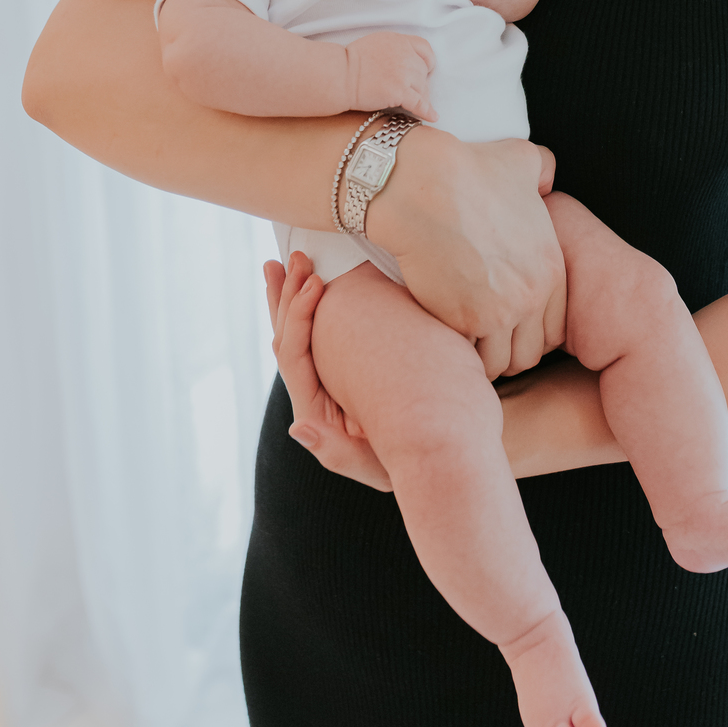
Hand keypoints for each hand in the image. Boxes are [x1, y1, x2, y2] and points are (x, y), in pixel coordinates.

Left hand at [265, 253, 392, 489]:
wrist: (439, 465)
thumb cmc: (411, 469)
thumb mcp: (377, 467)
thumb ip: (336, 452)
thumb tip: (297, 427)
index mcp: (317, 408)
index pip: (294, 355)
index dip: (298, 316)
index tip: (316, 282)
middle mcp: (318, 392)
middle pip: (289, 337)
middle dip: (288, 295)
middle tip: (292, 257)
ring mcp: (333, 380)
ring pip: (303, 332)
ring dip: (295, 295)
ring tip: (289, 262)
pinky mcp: (351, 371)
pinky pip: (327, 334)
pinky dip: (321, 305)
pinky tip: (327, 280)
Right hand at [344, 31, 436, 120]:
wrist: (338, 75)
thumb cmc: (349, 62)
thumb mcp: (375, 43)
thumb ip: (394, 48)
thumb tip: (405, 61)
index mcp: (398, 40)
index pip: (425, 49)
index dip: (427, 61)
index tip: (425, 70)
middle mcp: (404, 54)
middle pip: (424, 71)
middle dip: (420, 82)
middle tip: (412, 92)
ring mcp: (403, 73)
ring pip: (423, 88)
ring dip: (420, 96)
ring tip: (415, 104)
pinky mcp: (399, 91)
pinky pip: (420, 103)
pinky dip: (427, 111)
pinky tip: (432, 117)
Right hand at [366, 130, 566, 380]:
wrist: (421, 185)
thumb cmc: (468, 169)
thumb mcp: (522, 160)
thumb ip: (545, 170)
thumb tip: (547, 179)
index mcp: (552, 267)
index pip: (556, 328)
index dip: (531, 329)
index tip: (507, 321)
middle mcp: (532, 295)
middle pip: (530, 353)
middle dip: (509, 349)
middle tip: (484, 338)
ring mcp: (500, 313)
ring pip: (501, 364)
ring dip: (483, 357)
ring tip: (465, 341)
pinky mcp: (464, 322)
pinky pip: (469, 357)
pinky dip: (458, 352)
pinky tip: (445, 334)